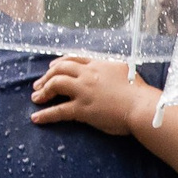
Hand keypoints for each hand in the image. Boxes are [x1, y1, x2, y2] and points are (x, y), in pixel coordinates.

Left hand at [32, 55, 153, 134]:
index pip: (74, 59)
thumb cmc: (139, 92)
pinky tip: (36, 118)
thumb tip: (112, 71)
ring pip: (56, 84)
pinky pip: (59, 110)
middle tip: (39, 84)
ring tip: (36, 98)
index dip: (60, 62)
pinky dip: (45, 114)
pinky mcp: (82, 109)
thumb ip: (113, 69)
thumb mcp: (126, 71)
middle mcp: (88, 75)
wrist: (141, 107)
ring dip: (43, 90)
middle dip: (47, 76)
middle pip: (60, 69)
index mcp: (99, 65)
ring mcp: (83, 91)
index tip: (52, 67)